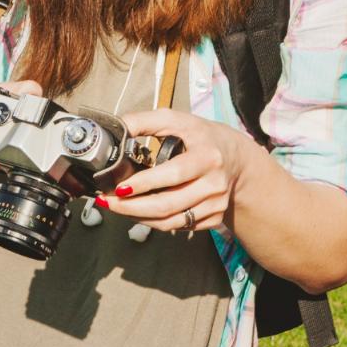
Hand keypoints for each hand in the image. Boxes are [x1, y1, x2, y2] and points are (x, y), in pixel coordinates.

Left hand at [93, 109, 249, 232]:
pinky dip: (155, 222)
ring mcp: (216, 204)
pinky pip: (178, 226)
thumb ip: (145, 121)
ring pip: (170, 221)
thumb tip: (115, 129)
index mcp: (207, 156)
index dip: (145, 183)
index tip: (119, 187)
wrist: (238, 160)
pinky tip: (140, 212)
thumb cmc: (202, 137)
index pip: (173, 174)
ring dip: (138, 217)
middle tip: (107, 202)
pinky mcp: (215, 218)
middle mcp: (215, 184)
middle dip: (132, 207)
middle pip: (168, 204)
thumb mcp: (178, 121)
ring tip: (118, 208)